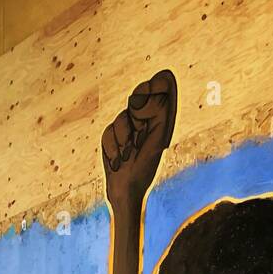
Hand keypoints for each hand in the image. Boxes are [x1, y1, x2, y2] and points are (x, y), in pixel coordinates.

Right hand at [102, 69, 176, 215]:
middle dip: (139, 111)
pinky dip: (113, 146)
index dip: (156, 85)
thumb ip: (158, 110)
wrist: (126, 188)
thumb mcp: (158, 137)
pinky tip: (118, 160)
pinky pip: (109, 130)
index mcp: (163, 117)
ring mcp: (128, 126)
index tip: (154, 92)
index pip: (162, 85)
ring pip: (123, 115)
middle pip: (141, 93)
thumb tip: (151, 88)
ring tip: (129, 153)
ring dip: (125, 137)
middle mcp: (146, 118)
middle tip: (140, 130)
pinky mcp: (112, 135)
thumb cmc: (146, 165)